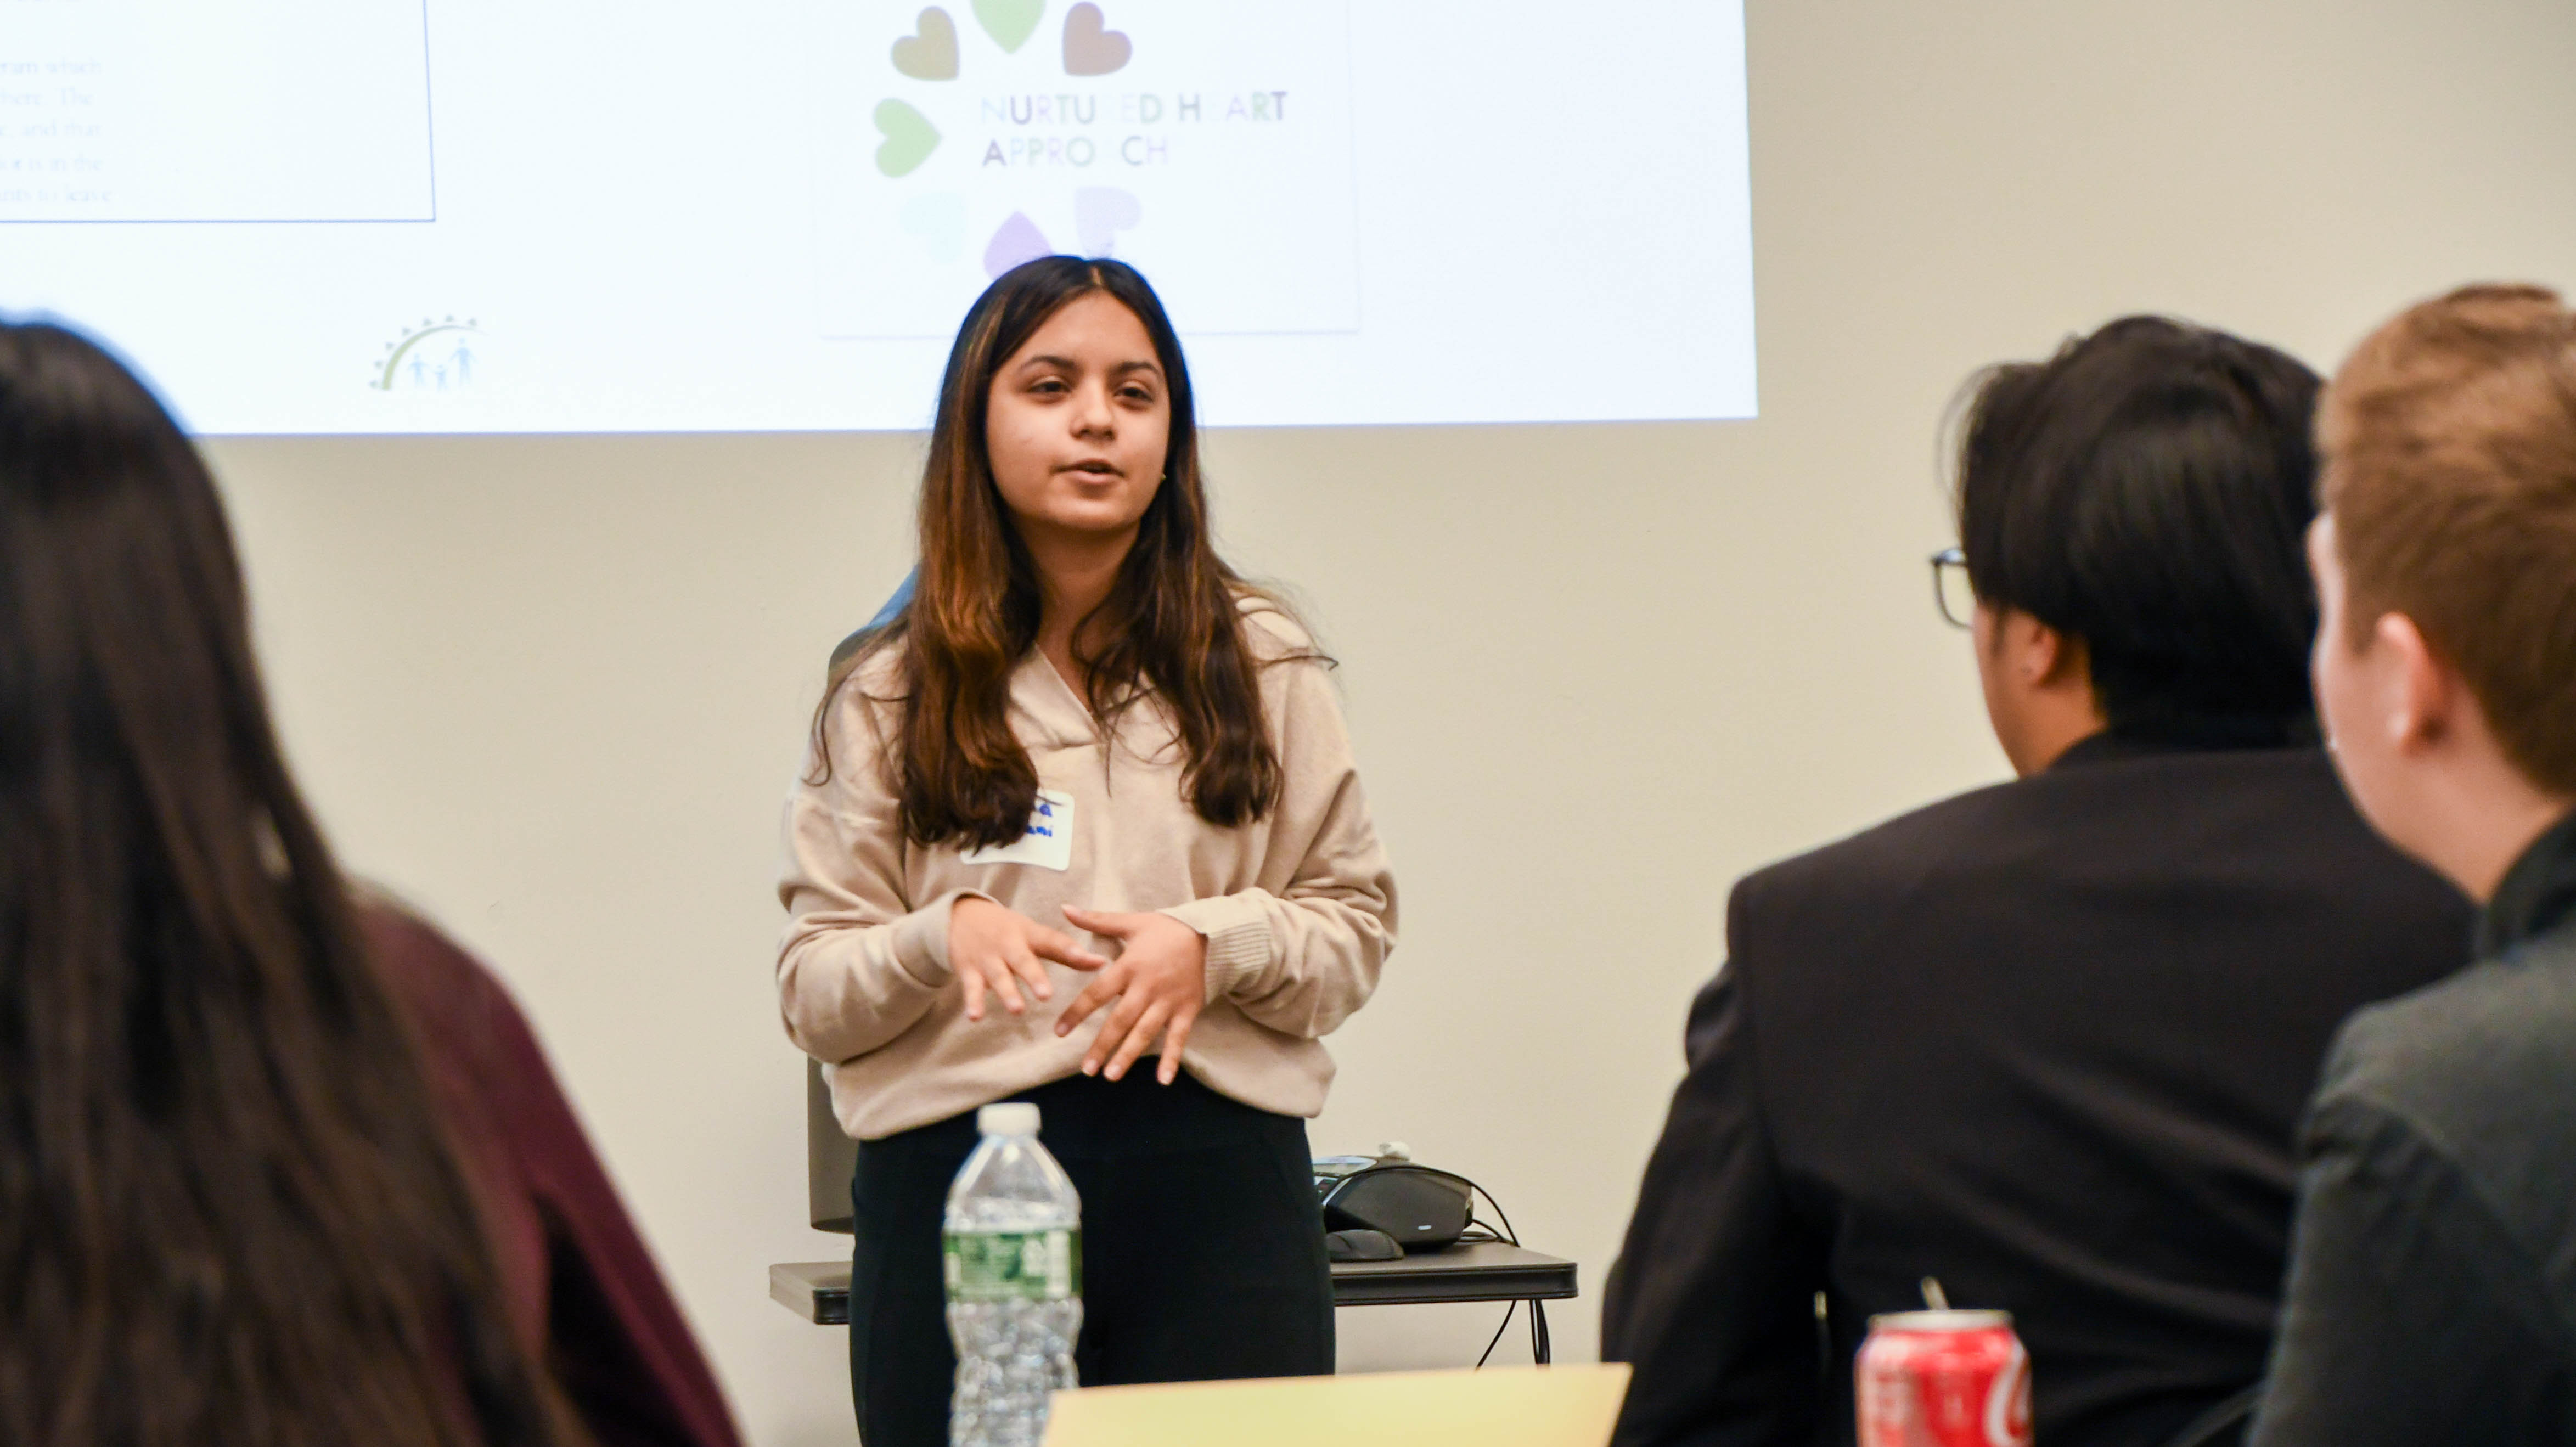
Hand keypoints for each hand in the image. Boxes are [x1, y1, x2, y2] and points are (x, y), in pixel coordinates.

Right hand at [948, 896, 1109, 1022]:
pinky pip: (971, 988)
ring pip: (998, 977)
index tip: (1093, 961)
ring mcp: (988, 958)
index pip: (1053, 940)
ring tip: (1017, 1009)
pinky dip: (973, 1002)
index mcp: (1029, 934)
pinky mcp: (968, 970)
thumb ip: (1066, 952)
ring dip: (1007, 993)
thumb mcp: (1034, 934)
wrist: (960, 916)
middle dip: (1035, 977)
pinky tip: (975, 1017)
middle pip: (1023, 960)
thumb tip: (1103, 963)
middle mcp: (1009, 945)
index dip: (1072, 950)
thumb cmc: (1007, 929)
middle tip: (1046, 995)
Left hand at [1054, 907, 1206, 1083]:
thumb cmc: (1167, 928)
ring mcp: (1168, 1001)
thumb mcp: (1132, 921)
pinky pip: (1179, 1037)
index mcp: (1130, 966)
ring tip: (1111, 1076)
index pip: (1097, 993)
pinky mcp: (1187, 1009)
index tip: (1059, 1032)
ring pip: (1145, 1032)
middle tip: (1086, 1069)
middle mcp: (1147, 987)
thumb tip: (1065, 909)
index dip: (1077, 1012)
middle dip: (1102, 1045)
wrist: (1211, 933)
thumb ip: (1096, 920)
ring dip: (1128, 1055)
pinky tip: (1163, 1081)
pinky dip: (1172, 1058)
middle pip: (1120, 1020)